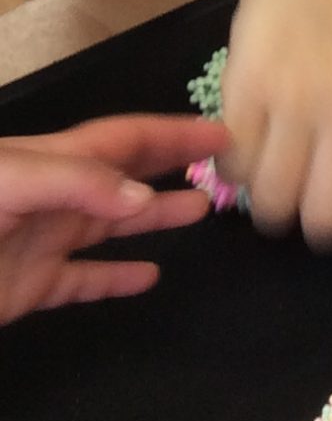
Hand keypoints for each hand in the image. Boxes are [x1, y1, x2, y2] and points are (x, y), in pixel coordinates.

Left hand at [0, 114, 227, 321]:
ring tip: (200, 209)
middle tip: (222, 161)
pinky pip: (84, 281)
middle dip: (171, 162)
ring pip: (112, 226)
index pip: (125, 139)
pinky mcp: (33, 286)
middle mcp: (57, 198)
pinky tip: (149, 278)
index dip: (173, 134)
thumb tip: (143, 198)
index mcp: (54, 160)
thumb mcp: (14, 179)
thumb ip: (79, 181)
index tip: (221, 133)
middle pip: (125, 174)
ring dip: (155, 216)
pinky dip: (117, 279)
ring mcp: (45, 243)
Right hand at [218, 0, 331, 247]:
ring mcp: (292, 104)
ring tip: (279, 189)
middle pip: (326, 214)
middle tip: (315, 214)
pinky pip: (233, 167)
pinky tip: (250, 155)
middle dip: (320, 231)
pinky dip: (238, 174)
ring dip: (274, 208)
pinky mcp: (244, 93)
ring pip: (273, 202)